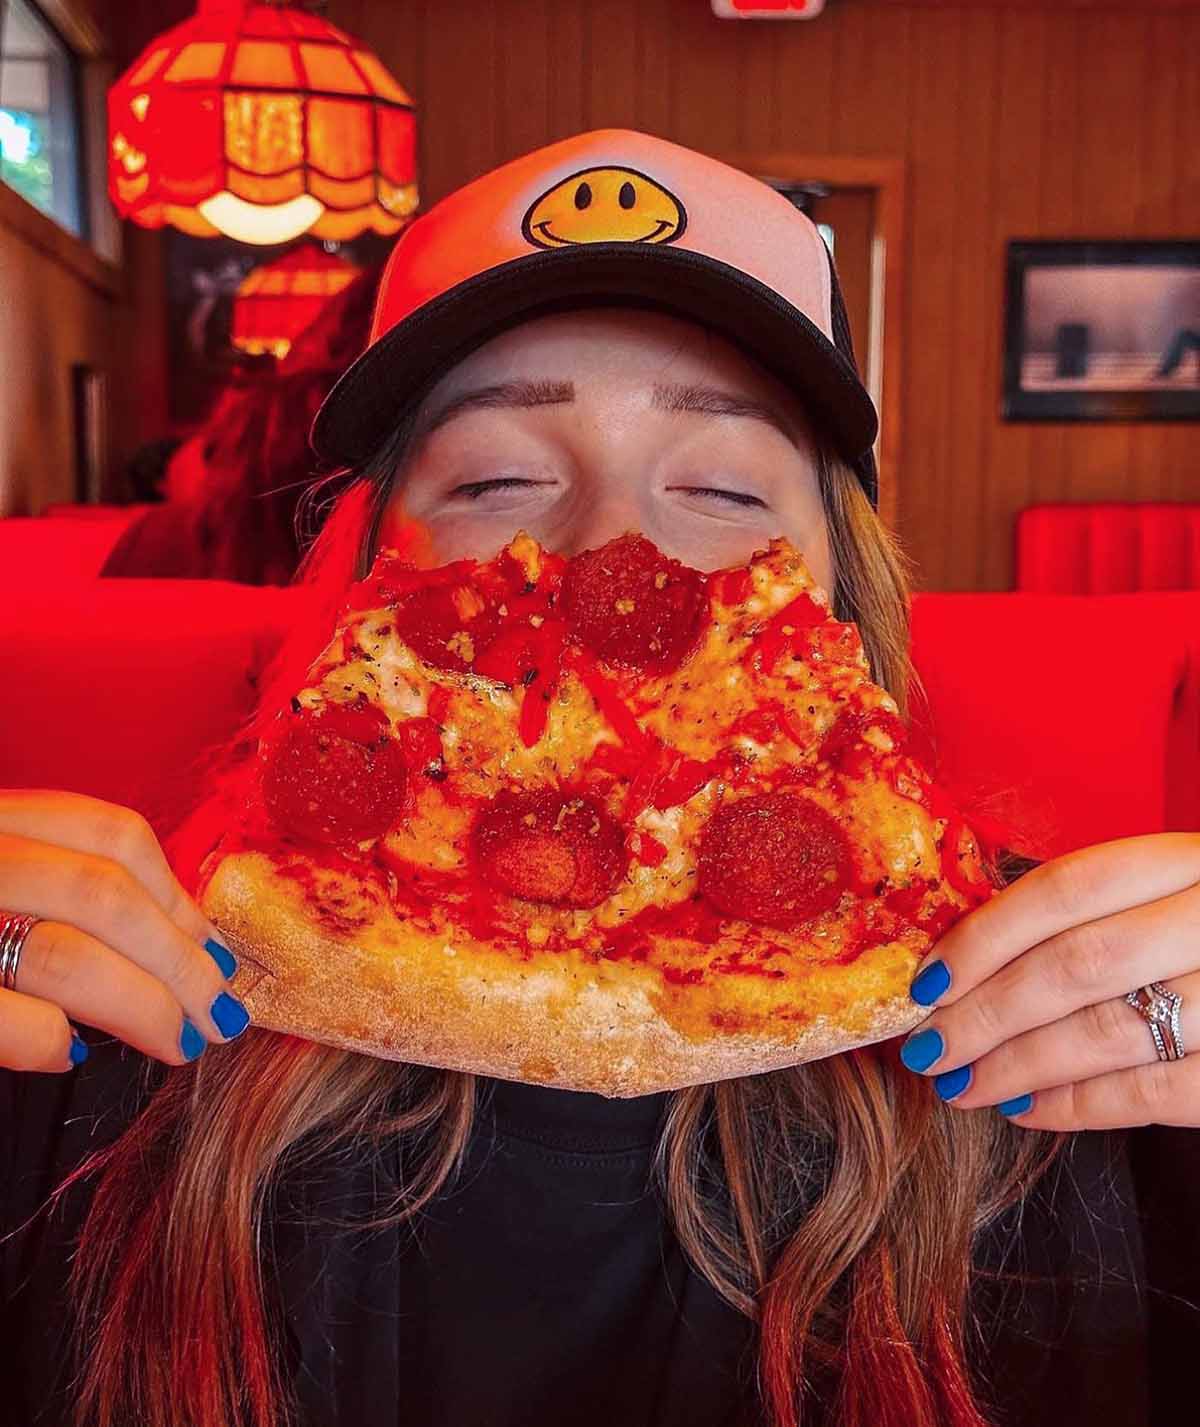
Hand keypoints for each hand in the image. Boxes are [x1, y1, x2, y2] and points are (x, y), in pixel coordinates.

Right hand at [0, 790, 249, 1073]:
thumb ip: (61, 883)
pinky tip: (69, 1053)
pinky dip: (47, 1039)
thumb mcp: (4, 868)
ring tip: (178, 1040)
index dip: (177, 897)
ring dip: (142, 1005)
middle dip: (179, 963)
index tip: (216, 949)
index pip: (113, 836)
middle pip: (105, 896)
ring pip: (66, 954)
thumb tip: (175, 943)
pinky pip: (8, 1018)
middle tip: (219, 1013)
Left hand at [896, 834, 1199, 1128]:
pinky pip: (1155, 1091)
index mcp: (1188, 860)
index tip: (924, 981)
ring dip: (1018, 1065)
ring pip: (1109, 1031)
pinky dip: (1079, 1107)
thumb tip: (968, 958)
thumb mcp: (1171, 892)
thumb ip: (1095, 911)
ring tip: (960, 1085)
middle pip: (1077, 963)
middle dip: (985, 1012)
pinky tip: (1026, 1110)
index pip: (1065, 888)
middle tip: (927, 1049)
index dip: (984, 936)